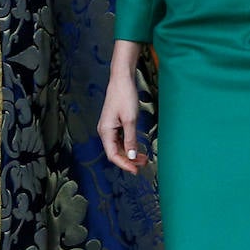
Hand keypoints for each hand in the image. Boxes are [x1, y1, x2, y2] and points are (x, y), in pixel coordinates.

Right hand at [98, 41, 147, 173]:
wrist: (122, 78)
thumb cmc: (124, 96)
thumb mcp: (130, 120)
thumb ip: (130, 139)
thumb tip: (131, 157)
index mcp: (105, 131)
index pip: (113, 155)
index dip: (124, 164)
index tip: (136, 170)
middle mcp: (105, 131)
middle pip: (115, 152)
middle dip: (129, 160)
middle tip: (144, 164)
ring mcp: (109, 127)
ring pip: (118, 146)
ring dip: (130, 153)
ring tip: (143, 157)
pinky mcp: (114, 123)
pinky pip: (120, 139)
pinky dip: (129, 145)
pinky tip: (137, 147)